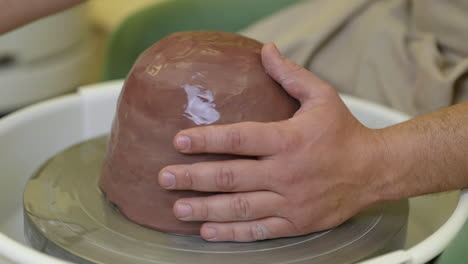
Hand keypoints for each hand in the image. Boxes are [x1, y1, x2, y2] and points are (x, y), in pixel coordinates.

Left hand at [158, 43, 384, 241]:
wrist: (374, 170)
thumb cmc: (344, 132)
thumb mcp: (321, 96)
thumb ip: (290, 74)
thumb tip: (266, 49)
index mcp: (288, 139)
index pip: (238, 138)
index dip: (206, 140)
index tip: (178, 141)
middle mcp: (285, 173)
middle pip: (230, 176)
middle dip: (193, 178)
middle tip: (164, 177)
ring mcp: (290, 201)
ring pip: (239, 207)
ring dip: (205, 208)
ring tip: (177, 208)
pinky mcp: (295, 222)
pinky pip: (258, 230)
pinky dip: (231, 232)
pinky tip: (208, 230)